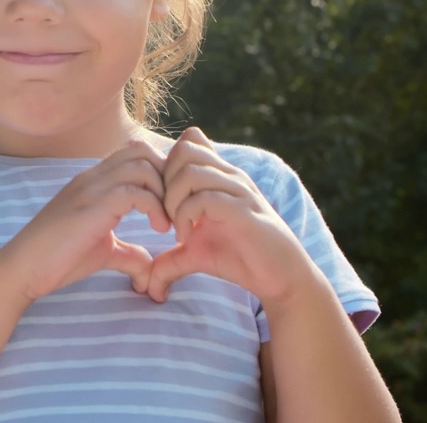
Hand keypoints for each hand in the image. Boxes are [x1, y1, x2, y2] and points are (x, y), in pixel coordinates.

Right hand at [2, 140, 173, 302]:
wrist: (24, 268)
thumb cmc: (57, 259)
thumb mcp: (102, 252)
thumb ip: (127, 253)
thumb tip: (148, 266)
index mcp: (94, 181)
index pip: (134, 153)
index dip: (160, 174)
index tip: (169, 205)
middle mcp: (93, 177)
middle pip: (142, 151)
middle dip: (167, 178)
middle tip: (172, 210)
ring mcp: (91, 188)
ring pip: (142, 165)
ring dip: (163, 192)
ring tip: (166, 223)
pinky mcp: (92, 206)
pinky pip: (135, 191)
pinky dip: (155, 207)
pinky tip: (159, 229)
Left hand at [146, 127, 314, 305]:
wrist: (280, 277)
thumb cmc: (239, 258)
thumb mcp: (196, 254)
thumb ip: (170, 259)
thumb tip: (147, 286)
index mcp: (218, 176)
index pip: (188, 141)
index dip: (165, 166)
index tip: (162, 199)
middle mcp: (229, 175)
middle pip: (184, 149)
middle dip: (164, 182)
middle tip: (164, 215)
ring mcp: (238, 190)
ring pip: (191, 171)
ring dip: (173, 201)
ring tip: (175, 229)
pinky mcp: (244, 211)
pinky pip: (206, 197)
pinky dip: (185, 216)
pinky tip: (185, 237)